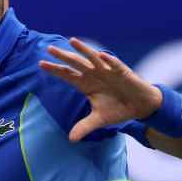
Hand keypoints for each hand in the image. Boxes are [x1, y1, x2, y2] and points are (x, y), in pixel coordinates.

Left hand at [39, 38, 161, 141]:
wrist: (141, 106)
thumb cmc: (118, 108)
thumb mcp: (99, 120)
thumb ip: (85, 126)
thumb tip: (71, 139)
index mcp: (87, 83)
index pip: (67, 74)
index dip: (55, 69)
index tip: (40, 64)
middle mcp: (95, 74)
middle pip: (76, 63)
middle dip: (63, 56)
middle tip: (50, 49)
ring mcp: (108, 71)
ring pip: (93, 58)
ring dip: (83, 49)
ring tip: (72, 41)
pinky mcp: (122, 72)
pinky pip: (114, 65)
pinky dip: (108, 61)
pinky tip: (101, 55)